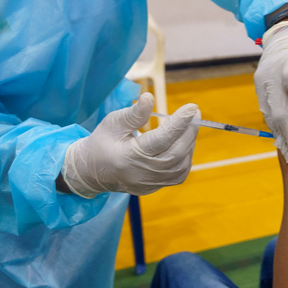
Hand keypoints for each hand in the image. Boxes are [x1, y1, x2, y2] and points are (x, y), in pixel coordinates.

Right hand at [61, 93, 199, 197]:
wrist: (91, 172)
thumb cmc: (102, 143)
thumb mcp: (112, 123)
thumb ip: (133, 113)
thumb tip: (149, 98)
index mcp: (128, 157)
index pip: (160, 139)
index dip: (178, 123)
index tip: (192, 108)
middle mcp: (140, 174)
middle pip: (175, 153)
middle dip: (189, 132)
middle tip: (195, 114)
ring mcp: (148, 184)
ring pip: (180, 166)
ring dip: (189, 144)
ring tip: (189, 126)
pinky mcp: (153, 188)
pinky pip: (177, 175)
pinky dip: (185, 158)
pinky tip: (184, 144)